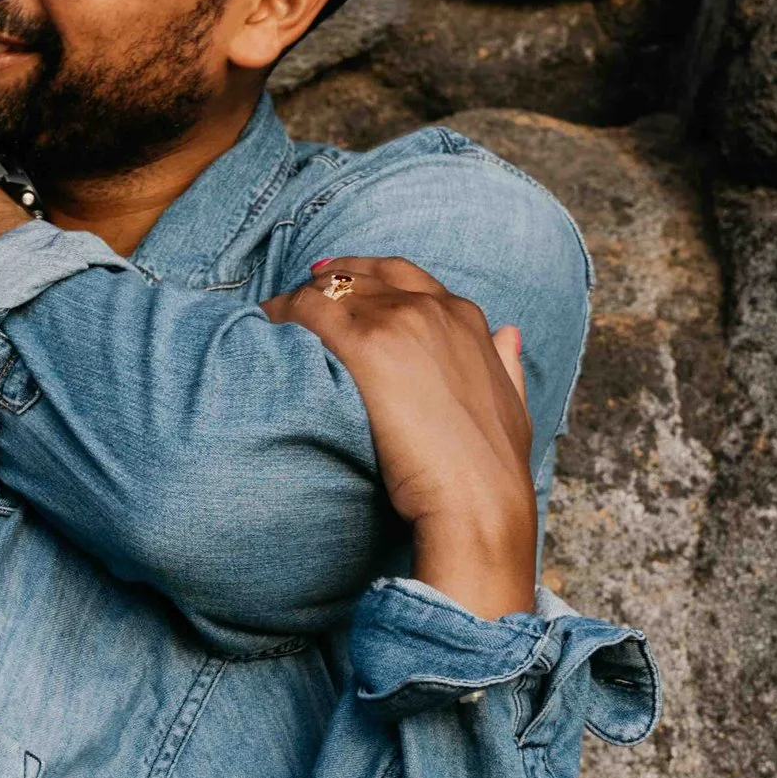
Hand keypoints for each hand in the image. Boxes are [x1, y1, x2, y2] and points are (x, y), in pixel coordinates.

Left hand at [265, 254, 536, 618]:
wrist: (479, 500)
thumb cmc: (491, 468)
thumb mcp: (512, 405)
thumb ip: (505, 364)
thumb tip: (506, 334)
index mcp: (465, 318)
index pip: (403, 277)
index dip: (367, 278)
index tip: (339, 283)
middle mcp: (433, 308)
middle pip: (364, 277)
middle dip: (329, 283)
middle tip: (298, 294)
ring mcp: (400, 322)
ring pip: (332, 290)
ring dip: (299, 302)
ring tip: (272, 319)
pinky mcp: (366, 345)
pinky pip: (308, 311)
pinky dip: (282, 314)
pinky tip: (264, 327)